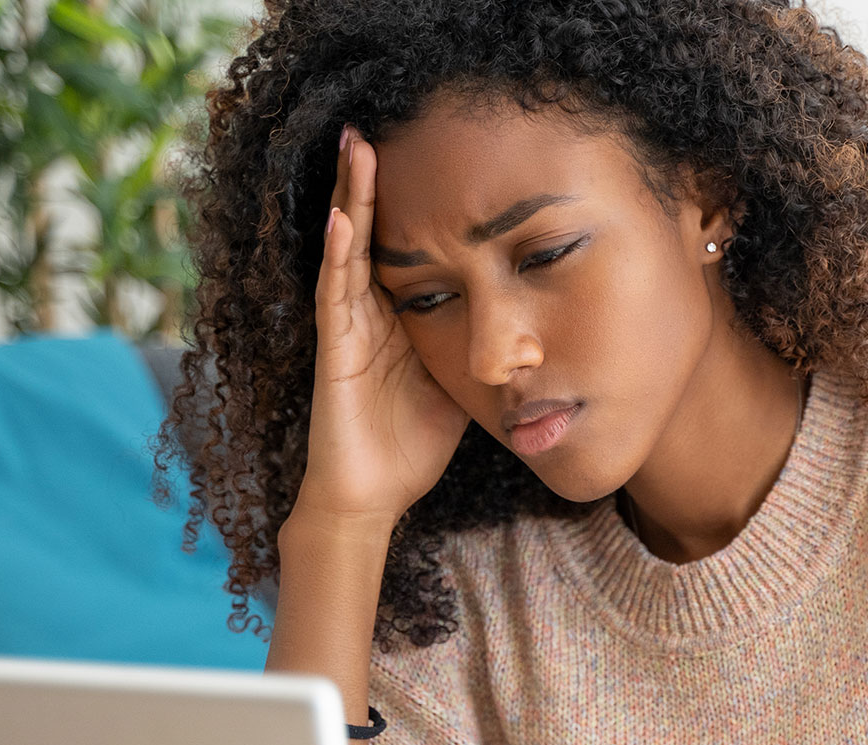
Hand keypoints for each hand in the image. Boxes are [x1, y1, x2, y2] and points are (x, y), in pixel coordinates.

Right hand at [295, 124, 470, 526]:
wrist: (373, 498)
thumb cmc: (413, 444)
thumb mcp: (462, 380)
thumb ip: (482, 345)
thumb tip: (534, 325)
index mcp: (397, 315)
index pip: (401, 243)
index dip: (405, 199)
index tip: (417, 149)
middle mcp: (367, 312)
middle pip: (367, 231)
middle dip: (369, 179)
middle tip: (372, 124)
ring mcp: (346, 328)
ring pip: (347, 248)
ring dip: (351, 197)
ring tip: (357, 147)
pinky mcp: (333, 352)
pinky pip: (334, 294)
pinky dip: (338, 254)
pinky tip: (344, 218)